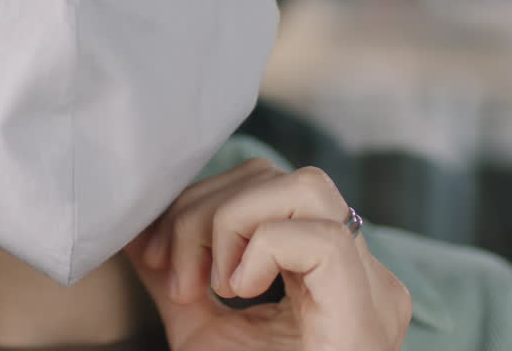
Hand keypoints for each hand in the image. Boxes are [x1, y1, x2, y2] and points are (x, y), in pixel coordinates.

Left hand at [124, 159, 410, 349]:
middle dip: (204, 212)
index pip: (265, 187)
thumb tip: (139, 231)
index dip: (199, 203)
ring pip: (306, 187)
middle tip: (176, 277)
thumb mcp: (202, 333)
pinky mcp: (369, 310)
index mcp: (323, 275)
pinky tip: (239, 294)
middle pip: (279, 178)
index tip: (154, 255)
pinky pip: (319, 237)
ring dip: (232, 223)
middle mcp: (358, 273)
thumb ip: (176, 278)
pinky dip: (261, 250)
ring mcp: (372, 289)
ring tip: (211, 287)